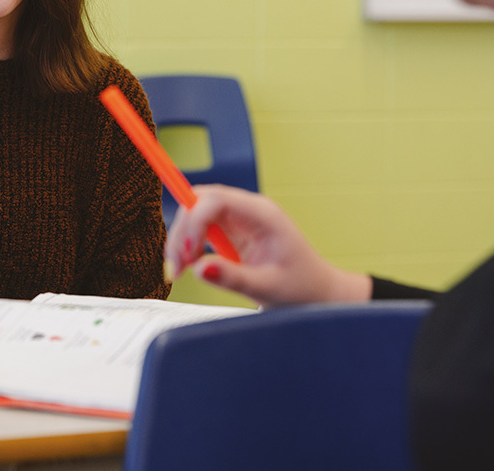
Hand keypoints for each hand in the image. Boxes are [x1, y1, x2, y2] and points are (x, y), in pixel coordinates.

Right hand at [165, 185, 370, 307]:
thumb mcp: (266, 287)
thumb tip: (198, 268)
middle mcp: (248, 209)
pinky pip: (200, 227)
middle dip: (182, 231)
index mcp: (262, 214)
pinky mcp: (232, 231)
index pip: (215, 200)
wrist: (317, 293)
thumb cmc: (301, 288)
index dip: (194, 222)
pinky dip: (188, 244)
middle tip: (176, 267)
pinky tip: (188, 265)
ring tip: (179, 270)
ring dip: (181, 238)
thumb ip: (232, 277)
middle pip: (199, 202)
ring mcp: (239, 218)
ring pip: (195, 213)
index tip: (188, 256)